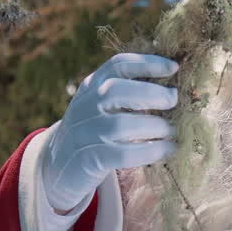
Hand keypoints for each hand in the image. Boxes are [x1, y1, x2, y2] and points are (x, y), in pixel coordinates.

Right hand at [41, 53, 178, 212]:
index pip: (117, 65)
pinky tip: (167, 149)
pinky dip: (150, 151)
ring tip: (172, 130)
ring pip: (121, 125)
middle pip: (116, 90)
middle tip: (174, 100)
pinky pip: (123, 153)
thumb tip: (173, 88)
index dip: (147, 62)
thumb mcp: (101, 106)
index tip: (173, 67)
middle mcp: (85, 106)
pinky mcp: (89, 159)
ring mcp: (85, 133)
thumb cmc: (93, 133)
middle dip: (151, 92)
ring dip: (154, 126)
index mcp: (91, 86)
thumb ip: (126, 93)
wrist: (57, 167)